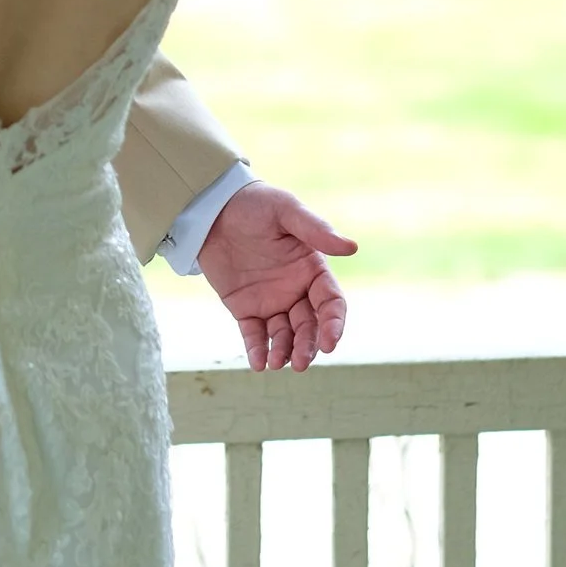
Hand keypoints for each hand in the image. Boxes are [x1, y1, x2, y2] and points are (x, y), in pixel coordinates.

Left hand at [197, 182, 356, 372]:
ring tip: (277, 363)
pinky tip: (258, 363)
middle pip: (309, 326)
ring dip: (284, 352)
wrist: (213, 208)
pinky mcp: (244, 308)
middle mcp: (296, 290)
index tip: (330, 342)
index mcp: (312, 270)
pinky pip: (254, 334)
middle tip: (301, 362)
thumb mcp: (286, 210)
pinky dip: (257, 350)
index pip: (331, 303)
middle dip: (308, 346)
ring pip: (284, 335)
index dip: (334, 324)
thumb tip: (352, 248)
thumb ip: (316, 230)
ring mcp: (271, 301)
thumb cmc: (256, 204)